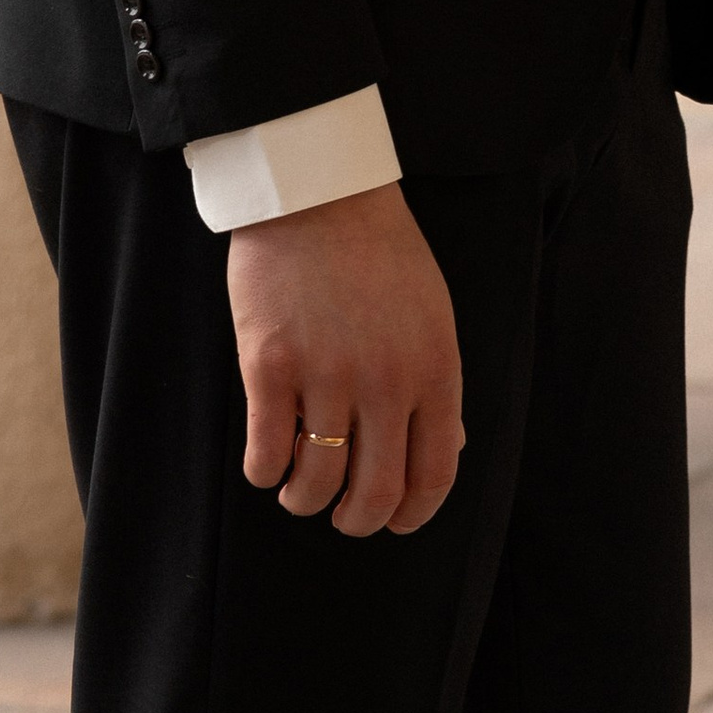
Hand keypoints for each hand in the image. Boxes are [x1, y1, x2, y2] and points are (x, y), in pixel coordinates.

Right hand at [228, 181, 463, 538]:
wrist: (318, 190)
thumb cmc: (379, 249)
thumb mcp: (431, 311)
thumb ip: (436, 382)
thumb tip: (447, 451)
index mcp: (435, 366)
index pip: (434, 474)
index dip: (412, 515)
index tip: (393, 521)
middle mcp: (386, 379)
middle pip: (374, 495)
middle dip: (356, 521)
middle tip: (340, 513)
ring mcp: (326, 373)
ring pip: (316, 484)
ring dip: (304, 500)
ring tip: (298, 486)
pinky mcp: (270, 366)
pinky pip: (266, 455)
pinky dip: (265, 472)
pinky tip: (268, 458)